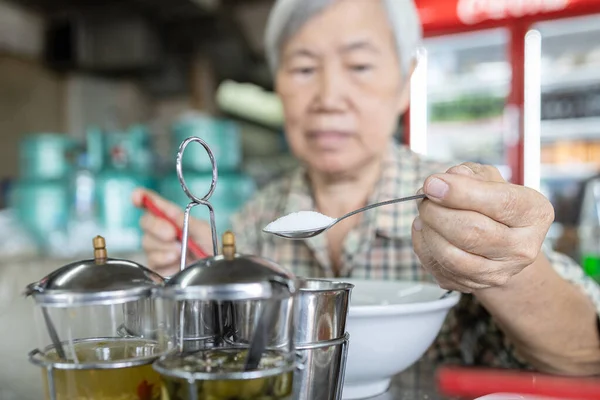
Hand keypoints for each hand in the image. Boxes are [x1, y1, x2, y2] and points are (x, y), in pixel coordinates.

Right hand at [132, 188, 212, 276]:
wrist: (211, 271)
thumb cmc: (208, 248)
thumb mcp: (204, 232)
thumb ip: (190, 222)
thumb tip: (174, 215)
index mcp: (172, 217)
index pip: (153, 203)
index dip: (142, 197)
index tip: (138, 196)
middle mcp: (161, 231)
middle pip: (145, 222)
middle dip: (157, 226)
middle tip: (172, 234)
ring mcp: (156, 248)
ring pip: (147, 242)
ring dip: (165, 246)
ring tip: (182, 252)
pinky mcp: (155, 265)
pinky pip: (152, 259)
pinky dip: (164, 259)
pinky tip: (176, 261)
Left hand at [411, 163, 554, 292]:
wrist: (501, 244)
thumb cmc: (493, 205)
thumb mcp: (489, 180)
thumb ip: (470, 175)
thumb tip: (448, 179)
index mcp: (534, 213)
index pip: (500, 203)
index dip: (460, 192)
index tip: (432, 183)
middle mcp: (523, 247)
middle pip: (471, 232)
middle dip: (436, 212)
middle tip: (424, 199)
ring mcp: (499, 272)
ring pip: (451, 256)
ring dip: (428, 231)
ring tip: (424, 214)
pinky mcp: (474, 285)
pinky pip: (438, 267)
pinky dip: (423, 246)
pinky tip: (425, 231)